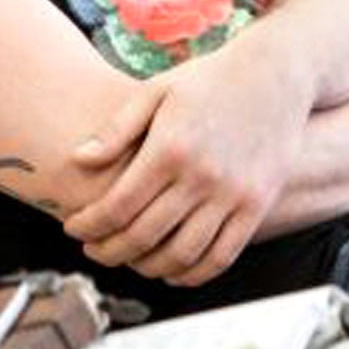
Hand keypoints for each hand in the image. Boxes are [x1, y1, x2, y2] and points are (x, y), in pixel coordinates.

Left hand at [60, 44, 311, 286]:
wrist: (274, 74)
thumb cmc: (209, 79)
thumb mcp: (156, 90)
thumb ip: (116, 128)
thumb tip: (77, 159)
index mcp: (170, 148)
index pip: (118, 206)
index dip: (90, 225)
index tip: (73, 229)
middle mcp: (201, 177)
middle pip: (144, 236)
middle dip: (109, 251)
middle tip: (93, 250)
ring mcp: (232, 195)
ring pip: (181, 255)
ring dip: (147, 268)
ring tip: (129, 260)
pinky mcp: (255, 206)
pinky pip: (221, 257)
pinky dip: (193, 274)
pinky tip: (173, 270)